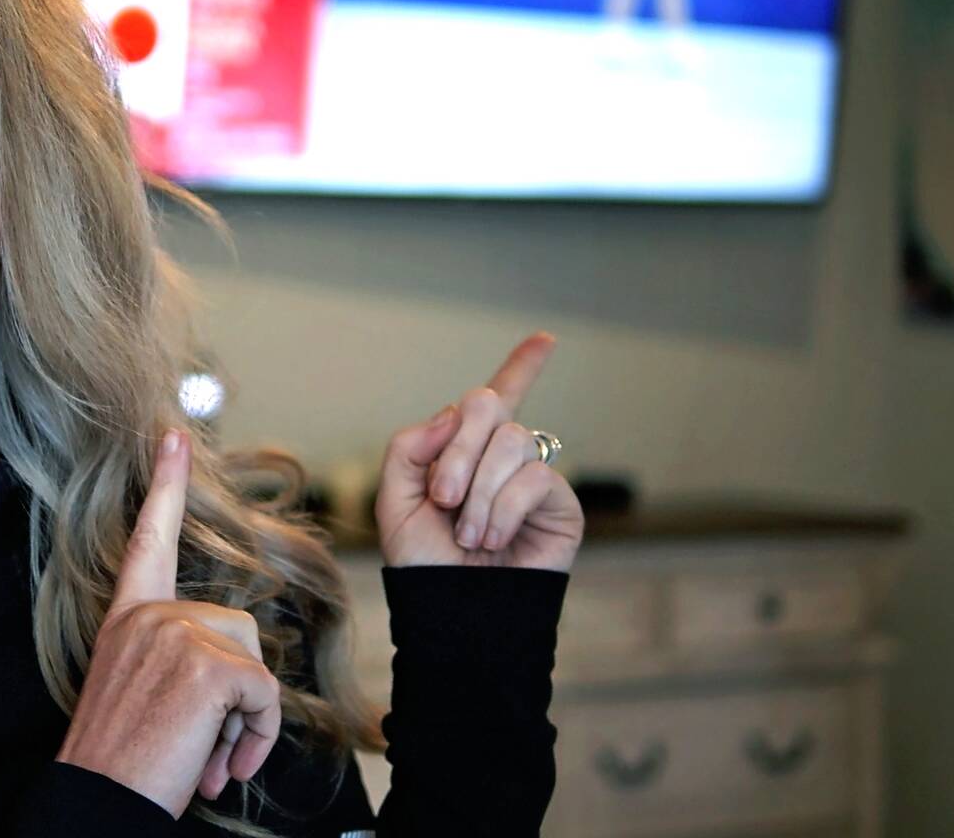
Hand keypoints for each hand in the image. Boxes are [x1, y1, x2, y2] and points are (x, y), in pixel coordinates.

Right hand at [55, 429, 282, 816]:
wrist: (99, 801)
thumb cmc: (123, 762)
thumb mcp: (145, 693)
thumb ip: (178, 662)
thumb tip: (234, 679)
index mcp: (128, 619)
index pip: (148, 540)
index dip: (165, 485)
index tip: (174, 435)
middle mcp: (149, 617)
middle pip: (239, 629)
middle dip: (239, 695)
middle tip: (205, 749)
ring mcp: (176, 635)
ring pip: (255, 662)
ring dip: (248, 721)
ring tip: (209, 760)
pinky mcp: (207, 665)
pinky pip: (265, 695)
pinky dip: (258, 739)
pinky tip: (222, 769)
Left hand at [375, 333, 584, 571]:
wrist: (454, 613)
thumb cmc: (425, 565)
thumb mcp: (394, 500)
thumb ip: (409, 447)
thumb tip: (453, 413)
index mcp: (465, 451)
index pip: (498, 399)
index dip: (522, 367)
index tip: (547, 339)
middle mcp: (503, 458)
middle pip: (487, 405)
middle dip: (458, 448)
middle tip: (444, 497)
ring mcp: (533, 478)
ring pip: (511, 441)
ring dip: (479, 491)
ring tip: (469, 534)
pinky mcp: (559, 505)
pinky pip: (535, 477)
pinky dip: (503, 509)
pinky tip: (494, 539)